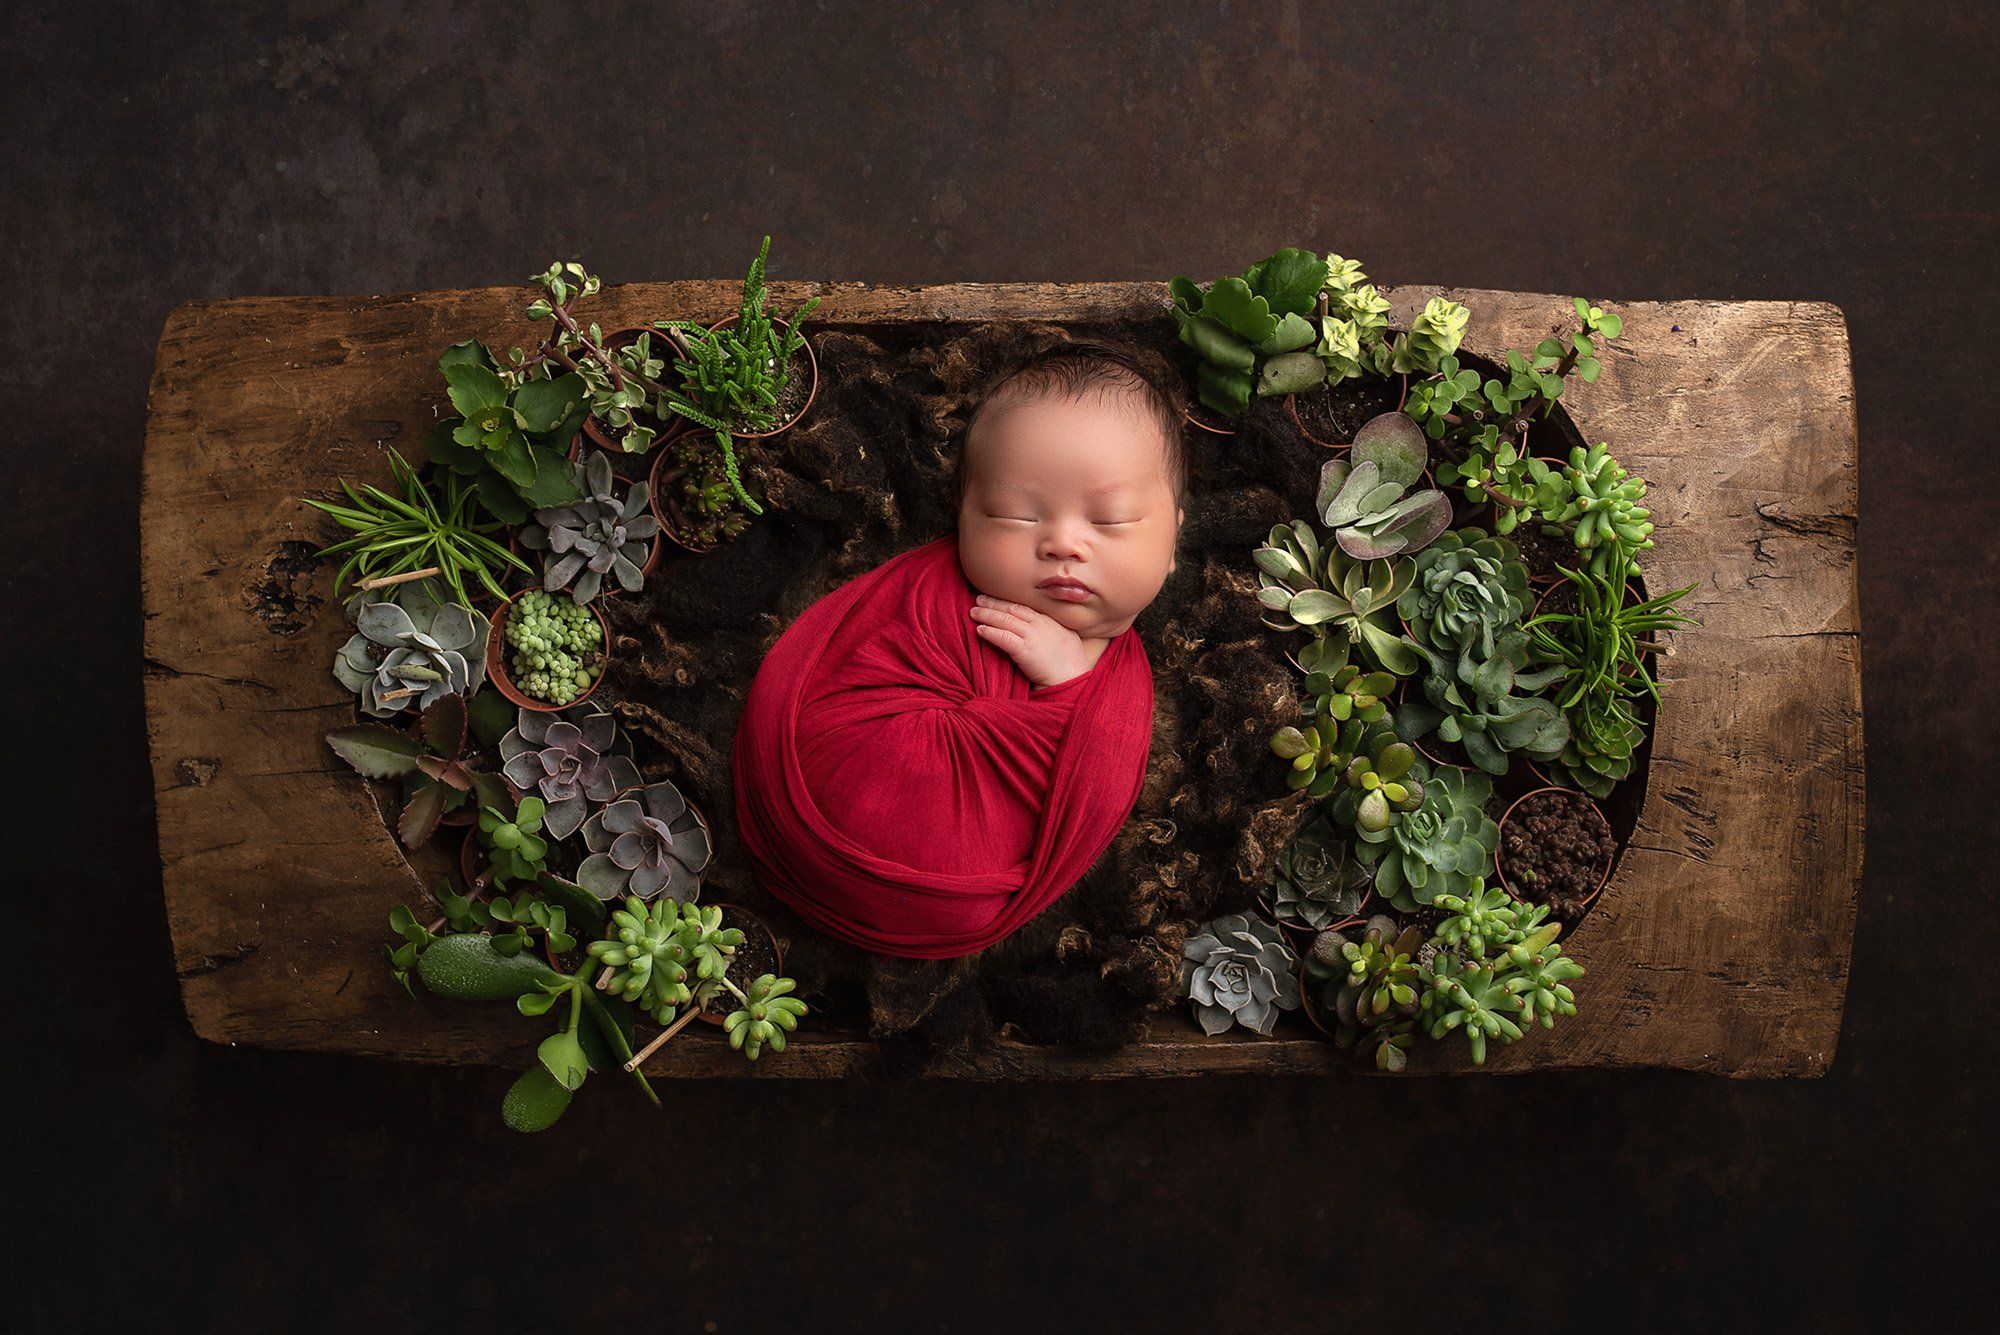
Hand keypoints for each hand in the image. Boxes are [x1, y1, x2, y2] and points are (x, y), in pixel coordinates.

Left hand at [969, 594, 1097, 688]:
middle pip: (1012, 609)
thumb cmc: (1072, 664)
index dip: (1007, 602)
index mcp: (1049, 621)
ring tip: (974, 612)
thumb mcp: (1067, 639)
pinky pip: (1003, 637)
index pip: (1024, 607)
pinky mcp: (1025, 650)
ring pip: (1005, 620)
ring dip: (987, 615)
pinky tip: (979, 630)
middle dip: (993, 603)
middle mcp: (1040, 624)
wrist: (1072, 679)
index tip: (995, 599)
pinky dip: (991, 632)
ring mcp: (1032, 636)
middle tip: (978, 599)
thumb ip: (1055, 631)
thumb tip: (1046, 629)